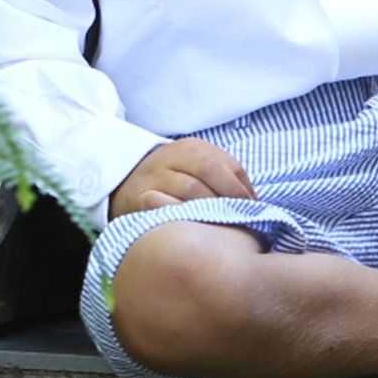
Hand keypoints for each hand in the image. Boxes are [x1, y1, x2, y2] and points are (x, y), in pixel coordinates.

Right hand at [108, 137, 257, 220]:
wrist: (123, 185)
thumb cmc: (170, 181)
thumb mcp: (193, 168)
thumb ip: (220, 177)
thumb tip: (254, 201)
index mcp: (191, 147)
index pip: (228, 164)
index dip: (244, 187)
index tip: (254, 207)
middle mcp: (171, 157)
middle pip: (209, 170)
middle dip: (230, 195)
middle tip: (241, 218)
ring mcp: (154, 177)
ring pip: (190, 189)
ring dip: (211, 208)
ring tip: (223, 225)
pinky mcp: (138, 198)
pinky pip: (165, 207)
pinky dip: (183, 217)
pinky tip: (194, 229)